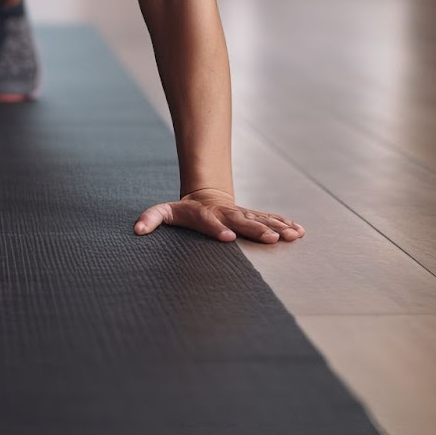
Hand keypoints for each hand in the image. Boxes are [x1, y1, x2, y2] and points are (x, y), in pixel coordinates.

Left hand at [133, 189, 303, 242]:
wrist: (207, 195)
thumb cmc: (184, 210)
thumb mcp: (165, 212)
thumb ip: (152, 218)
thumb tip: (136, 229)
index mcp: (205, 215)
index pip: (210, 222)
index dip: (217, 230)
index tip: (228, 238)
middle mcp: (226, 213)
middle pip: (242, 221)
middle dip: (256, 230)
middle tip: (271, 239)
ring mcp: (242, 214)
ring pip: (261, 219)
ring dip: (277, 227)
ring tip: (292, 235)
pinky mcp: (254, 216)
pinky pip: (271, 219)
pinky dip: (285, 224)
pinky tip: (299, 232)